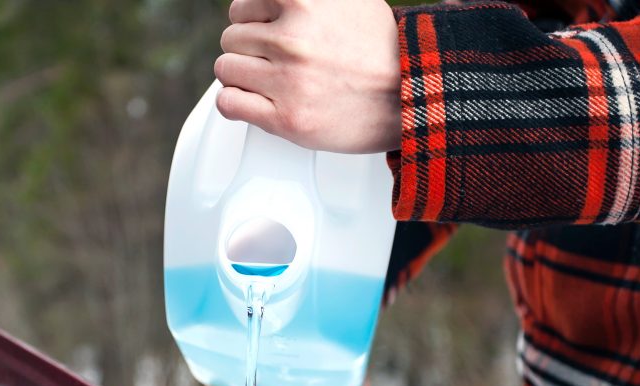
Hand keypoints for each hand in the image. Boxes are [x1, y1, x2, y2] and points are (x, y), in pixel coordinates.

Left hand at [215, 0, 400, 153]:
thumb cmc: (383, 50)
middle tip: (271, 62)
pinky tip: (252, 102)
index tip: (262, 33)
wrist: (412, 95)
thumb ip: (304, 1)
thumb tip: (270, 5)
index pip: (242, 5)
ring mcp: (287, 80)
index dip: (251, 21)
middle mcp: (292, 39)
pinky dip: (234, 103)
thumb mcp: (345, 0)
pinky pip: (229, 103)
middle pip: (232, 38)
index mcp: (302, 2)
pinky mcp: (286, 118)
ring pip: (226, 69)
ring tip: (267, 83)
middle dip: (248, 50)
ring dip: (241, 76)